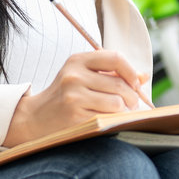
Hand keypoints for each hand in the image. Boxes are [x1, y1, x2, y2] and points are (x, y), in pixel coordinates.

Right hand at [4, 50, 149, 145]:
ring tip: (119, 112)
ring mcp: (73, 96)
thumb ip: (112, 74)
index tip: (135, 83)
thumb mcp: (82, 76)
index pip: (115, 58)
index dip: (131, 71)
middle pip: (119, 84)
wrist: (34, 117)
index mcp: (77, 60)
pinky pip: (107, 118)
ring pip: (116, 103)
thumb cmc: (64, 95)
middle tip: (131, 103)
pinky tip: (107, 120)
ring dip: (123, 110)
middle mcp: (74, 75)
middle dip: (132, 96)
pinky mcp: (75, 116)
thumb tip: (143, 77)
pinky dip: (113, 120)